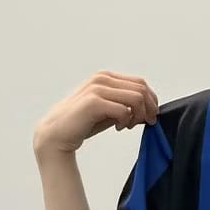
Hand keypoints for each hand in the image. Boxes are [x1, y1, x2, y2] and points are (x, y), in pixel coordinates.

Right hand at [33, 71, 159, 156]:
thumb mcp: (111, 111)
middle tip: (145, 123)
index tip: (149, 117)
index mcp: (106, 77)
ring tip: (128, 125)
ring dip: (139, 115)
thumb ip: (127, 106)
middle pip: (142, 89)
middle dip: (149, 108)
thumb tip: (151, 110)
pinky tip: (118, 127)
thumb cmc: (84, 122)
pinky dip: (126, 121)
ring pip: (137, 98)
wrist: (58, 132)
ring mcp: (97, 88)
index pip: (140, 82)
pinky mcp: (94, 102)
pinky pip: (124, 110)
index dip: (151, 100)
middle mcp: (102, 79)